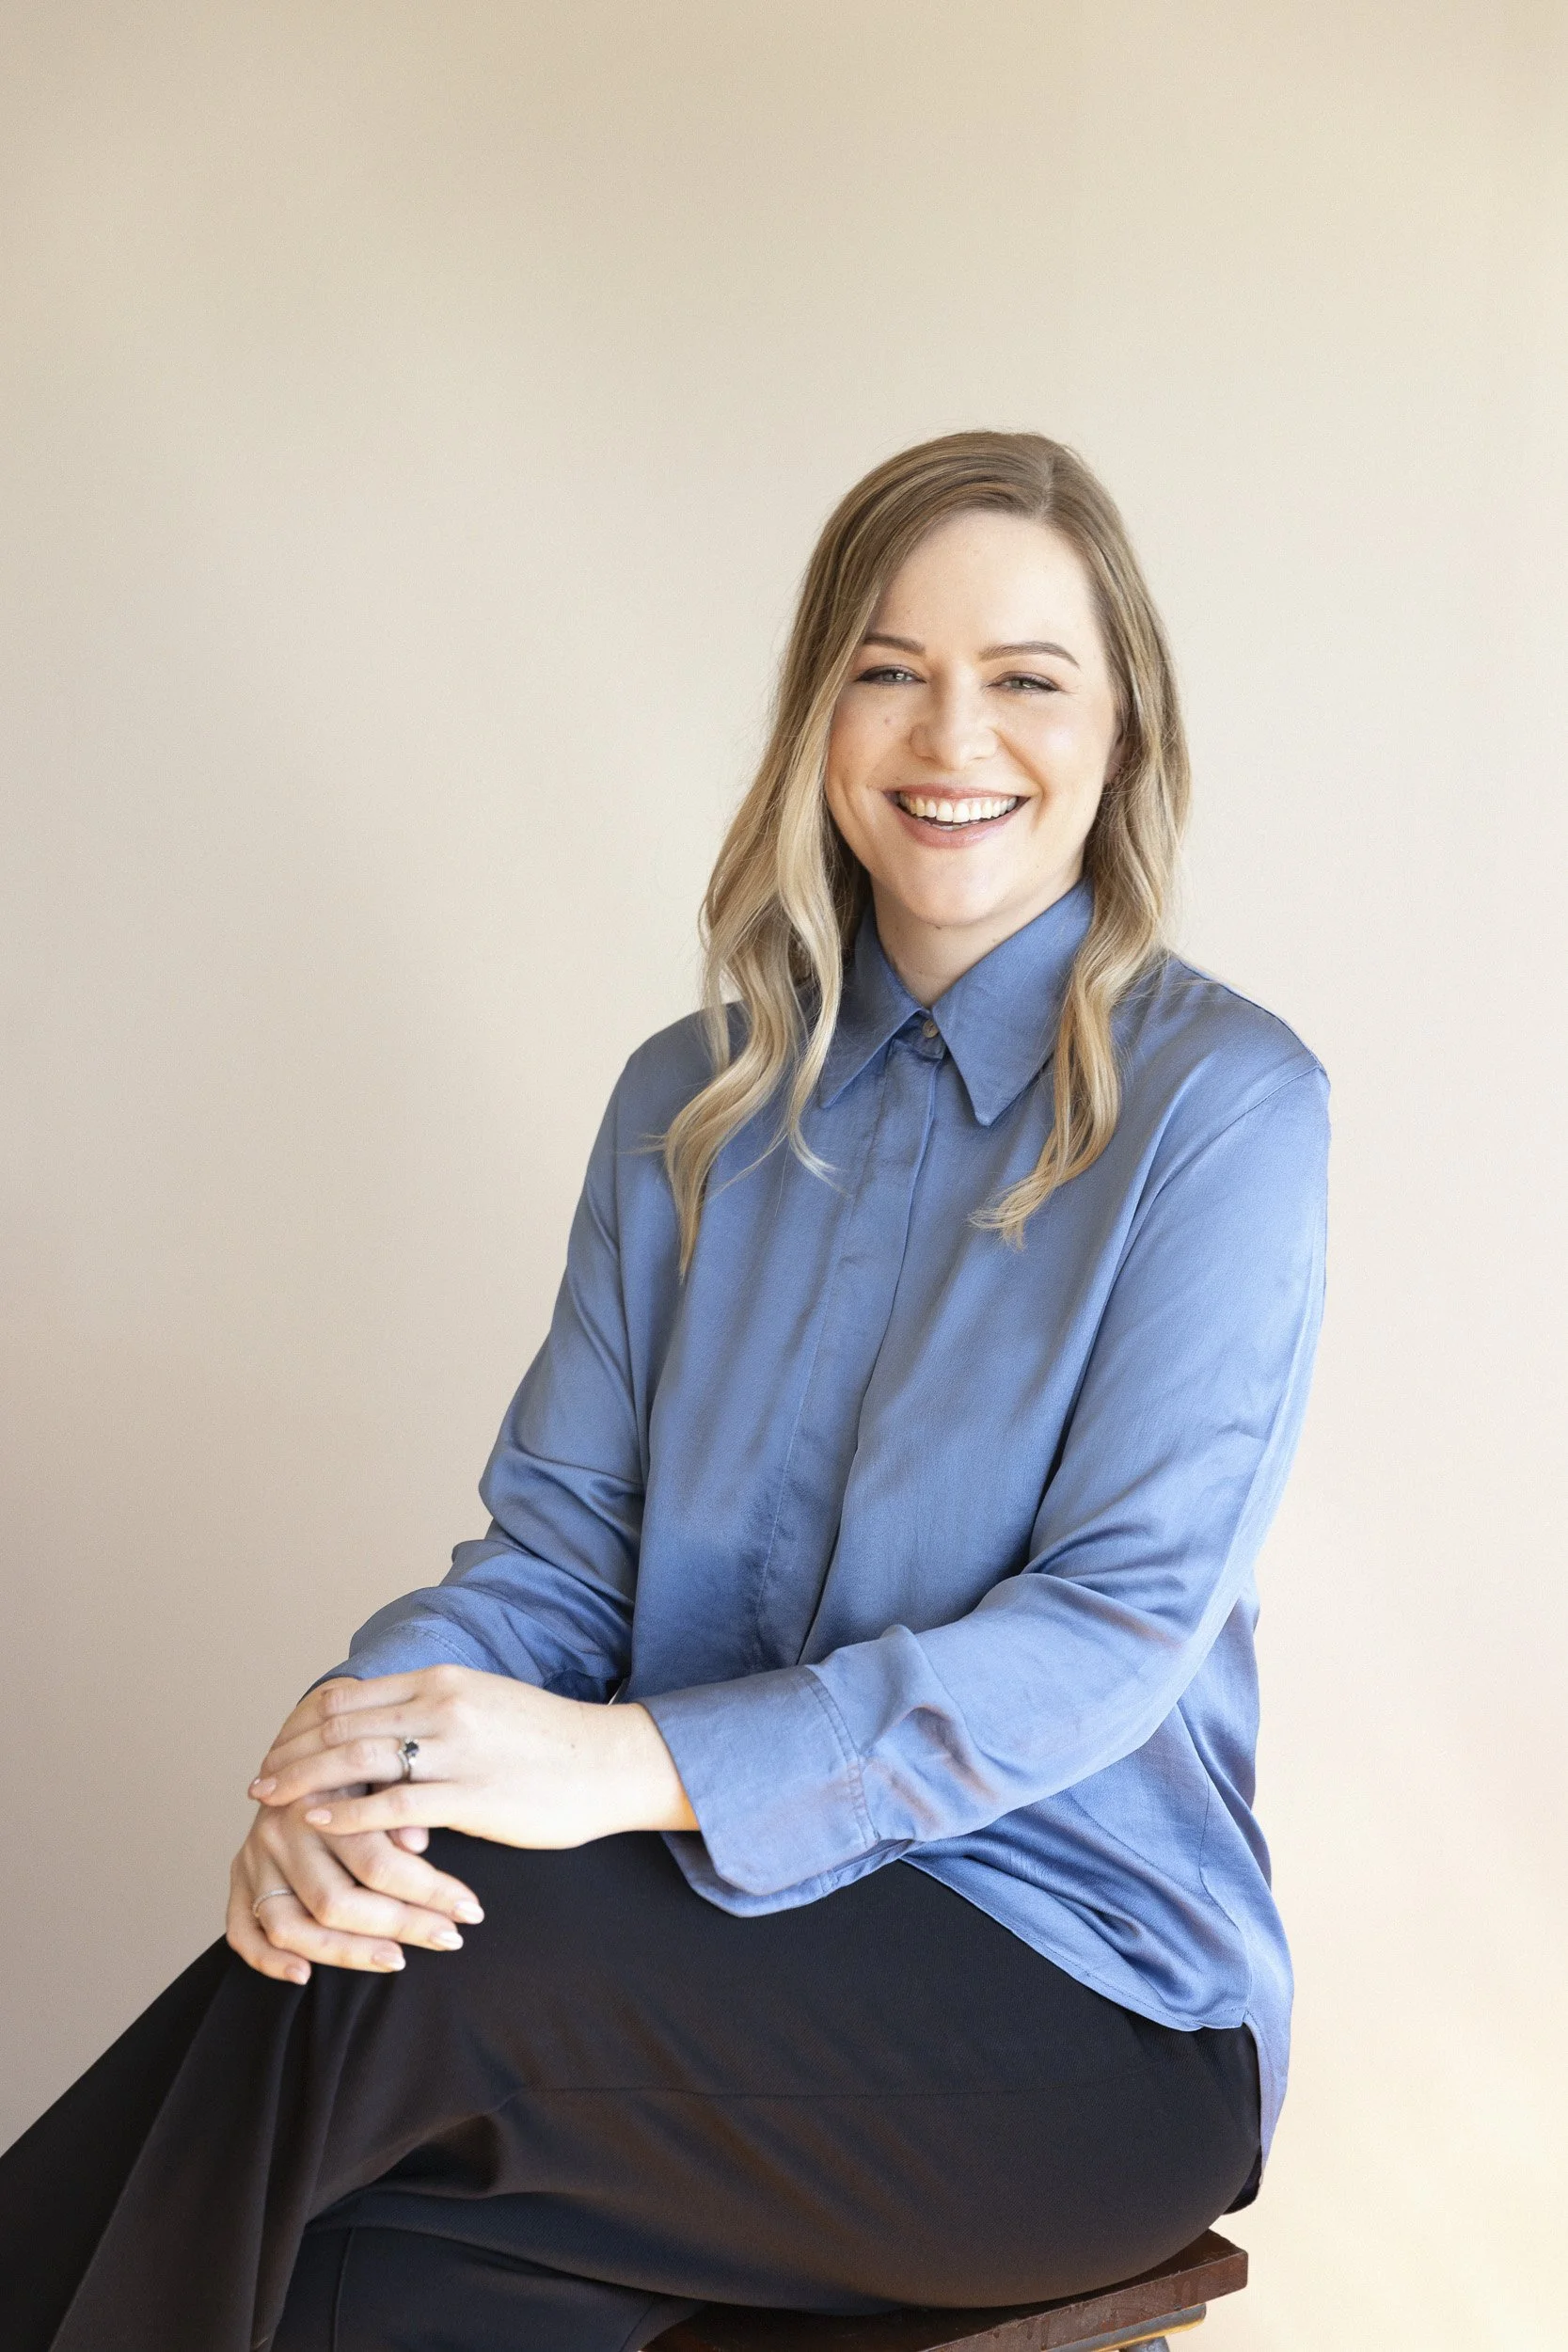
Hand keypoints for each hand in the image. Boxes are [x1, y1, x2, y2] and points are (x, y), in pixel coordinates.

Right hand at [227, 1777, 486, 1984]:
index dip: (429, 1891)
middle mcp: (281, 1831)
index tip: (470, 1910)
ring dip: (346, 1953)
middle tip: (450, 1938)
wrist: (305, 1747)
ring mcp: (253, 1859)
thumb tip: (417, 1844)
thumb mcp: (384, 1771)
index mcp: (320, 1798)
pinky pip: (241, 1931)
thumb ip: (397, 1804)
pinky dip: (267, 1960)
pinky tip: (303, 1976)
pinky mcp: (236, 1879)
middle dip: (400, 1926)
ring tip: (397, 1961)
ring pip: (291, 1926)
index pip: (377, 1862)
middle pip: (337, 1901)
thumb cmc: (361, 1763)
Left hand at [248, 1664, 695, 1847]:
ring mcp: (453, 1748)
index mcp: (442, 1680)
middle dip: (290, 1751)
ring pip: (354, 1756)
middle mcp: (440, 1704)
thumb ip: (434, 1712)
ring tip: (269, 1801)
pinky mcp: (468, 1794)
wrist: (610, 1761)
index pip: (350, 1695)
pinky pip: (391, 1801)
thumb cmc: (550, 1742)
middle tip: (258, 1780)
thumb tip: (386, 1729)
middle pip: (339, 1722)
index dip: (302, 1723)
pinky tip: (316, 1821)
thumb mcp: (484, 1706)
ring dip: (302, 1779)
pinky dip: (345, 1810)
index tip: (277, 1747)